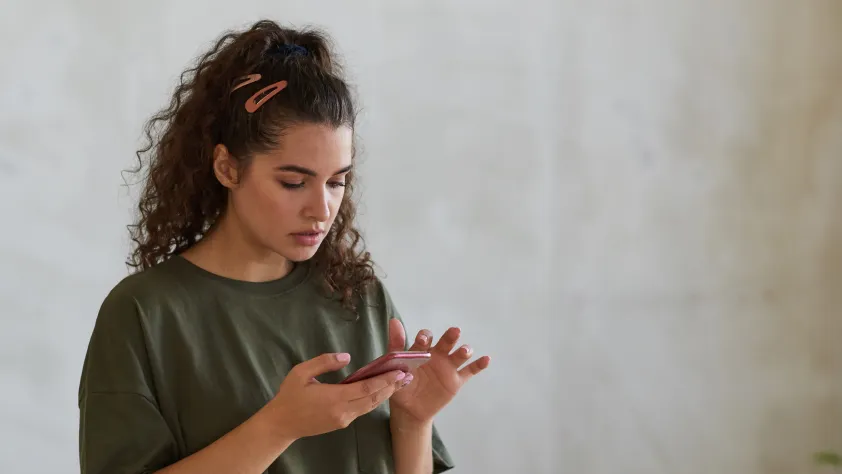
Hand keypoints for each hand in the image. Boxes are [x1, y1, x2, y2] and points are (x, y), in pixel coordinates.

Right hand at [264, 353, 409, 440]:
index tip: (399, 371)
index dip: (384, 380)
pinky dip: (374, 399)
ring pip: (370, 405)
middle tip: (407, 374)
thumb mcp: (301, 373)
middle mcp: (342, 411)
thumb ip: (324, 362)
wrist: (281, 424)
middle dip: (391, 386)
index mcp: (334, 398)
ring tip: (400, 382)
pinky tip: (381, 391)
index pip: (366, 388)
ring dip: (385, 394)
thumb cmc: (289, 396)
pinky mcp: (341, 423)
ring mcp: (343, 419)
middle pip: (373, 398)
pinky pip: (362, 410)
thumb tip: (346, 357)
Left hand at [388, 320, 490, 423]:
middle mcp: (437, 355)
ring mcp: (448, 367)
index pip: (425, 338)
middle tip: (454, 332)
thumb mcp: (396, 365)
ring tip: (464, 351)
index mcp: (422, 350)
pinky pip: (470, 371)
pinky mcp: (456, 380)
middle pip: (446, 342)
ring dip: (465, 350)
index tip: (423, 341)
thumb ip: (396, 344)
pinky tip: (486, 359)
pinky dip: (479, 365)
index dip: (425, 338)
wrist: (410, 409)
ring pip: (459, 355)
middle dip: (450, 337)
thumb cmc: (401, 383)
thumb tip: (394, 320)